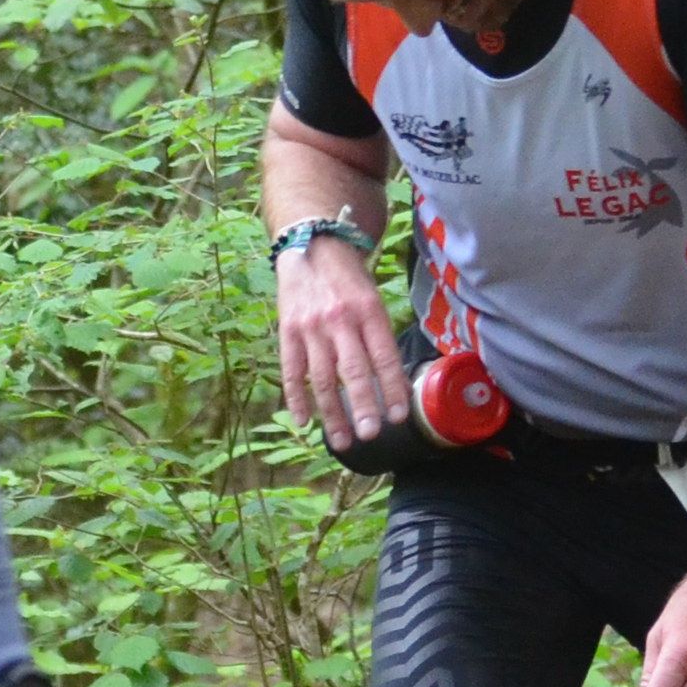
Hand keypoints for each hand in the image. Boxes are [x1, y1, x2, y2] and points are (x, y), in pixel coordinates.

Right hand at [274, 237, 403, 447]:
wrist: (311, 246)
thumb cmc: (349, 281)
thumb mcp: (374, 302)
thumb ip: (382, 340)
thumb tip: (397, 386)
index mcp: (368, 312)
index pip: (383, 357)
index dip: (391, 389)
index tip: (398, 417)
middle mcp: (340, 321)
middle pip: (352, 371)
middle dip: (362, 406)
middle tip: (370, 436)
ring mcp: (311, 328)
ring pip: (321, 378)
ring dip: (331, 413)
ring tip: (341, 440)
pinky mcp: (288, 332)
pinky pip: (291, 371)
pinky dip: (296, 398)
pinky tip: (303, 421)